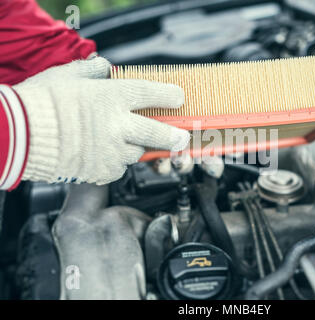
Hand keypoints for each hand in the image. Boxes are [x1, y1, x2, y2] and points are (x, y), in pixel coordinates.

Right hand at [13, 57, 189, 184]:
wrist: (20, 135)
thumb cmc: (41, 102)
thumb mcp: (68, 76)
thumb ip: (93, 71)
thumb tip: (105, 66)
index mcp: (113, 97)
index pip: (152, 94)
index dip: (170, 96)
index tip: (179, 98)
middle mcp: (119, 125)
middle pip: (159, 132)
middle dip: (175, 135)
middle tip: (181, 137)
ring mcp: (113, 151)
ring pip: (137, 152)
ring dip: (134, 147)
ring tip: (118, 141)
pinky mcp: (103, 171)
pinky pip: (119, 168)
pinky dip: (115, 162)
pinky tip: (101, 154)